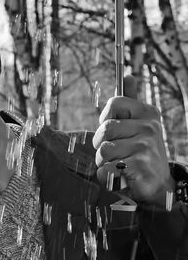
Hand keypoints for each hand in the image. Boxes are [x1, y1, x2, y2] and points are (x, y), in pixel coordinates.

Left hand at [92, 75, 173, 207]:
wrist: (157, 183)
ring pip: (103, 151)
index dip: (105, 118)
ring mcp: (145, 147)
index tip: (112, 130)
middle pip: (104, 130)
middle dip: (101, 145)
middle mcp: (149, 127)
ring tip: (118, 164)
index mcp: (147, 113)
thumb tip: (128, 75)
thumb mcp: (139, 124)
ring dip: (103, 162)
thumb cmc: (142, 152)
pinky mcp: (140, 167)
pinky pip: (107, 169)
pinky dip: (107, 176)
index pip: (114, 103)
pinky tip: (119, 176)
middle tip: (114, 153)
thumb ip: (131, 101)